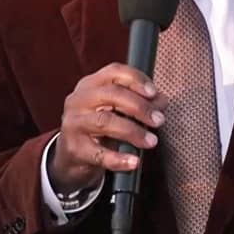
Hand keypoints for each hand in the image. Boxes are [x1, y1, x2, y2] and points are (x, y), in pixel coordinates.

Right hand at [49, 63, 169, 194]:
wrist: (71, 156)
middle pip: (111, 94)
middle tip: (159, 120)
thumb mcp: (117, 110)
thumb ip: (141, 103)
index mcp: (91, 84)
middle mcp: (79, 100)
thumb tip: (162, 101)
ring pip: (105, 121)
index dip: (136, 80)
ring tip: (151, 141)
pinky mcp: (74, 149)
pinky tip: (134, 161)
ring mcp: (74, 124)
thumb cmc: (99, 128)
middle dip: (140, 106)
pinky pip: (99, 153)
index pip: (114, 72)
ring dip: (133, 131)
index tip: (154, 93)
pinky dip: (119, 159)